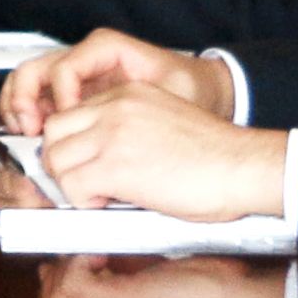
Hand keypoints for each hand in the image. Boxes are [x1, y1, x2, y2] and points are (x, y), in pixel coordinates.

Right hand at [0, 28, 225, 132]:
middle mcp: (85, 58)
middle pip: (35, 69)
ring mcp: (77, 77)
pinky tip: (36, 139)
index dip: (62, 100)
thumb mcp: (174, 93)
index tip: (71, 125)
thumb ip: (143, 108)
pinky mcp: (74, 96)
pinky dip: (29, 117)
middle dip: (25, 100)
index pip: (65, 68)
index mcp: (106, 48)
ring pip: (28, 83)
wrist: (205, 92)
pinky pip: (39, 100)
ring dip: (19, 109)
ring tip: (26, 135)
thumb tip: (108, 132)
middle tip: (31, 129)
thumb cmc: (192, 89)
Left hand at [30, 82, 287, 224]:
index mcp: (128, 93)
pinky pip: (72, 187)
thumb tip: (97, 163)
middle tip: (83, 184)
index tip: (82, 166)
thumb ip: (127, 131)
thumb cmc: (215, 157)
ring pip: (55, 160)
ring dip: (69, 184)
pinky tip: (107, 204)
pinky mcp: (115, 166)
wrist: (244, 167)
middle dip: (60, 162)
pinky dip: (82, 202)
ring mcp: (112, 134)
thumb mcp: (164, 124)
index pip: (71, 114)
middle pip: (53, 132)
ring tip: (98, 195)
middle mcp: (115, 107)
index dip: (71, 145)